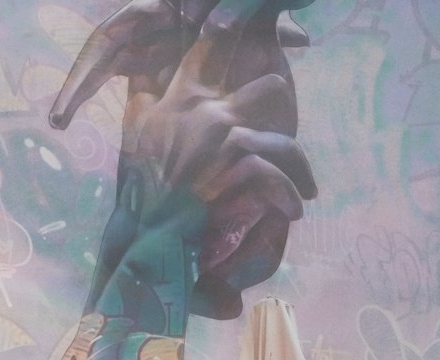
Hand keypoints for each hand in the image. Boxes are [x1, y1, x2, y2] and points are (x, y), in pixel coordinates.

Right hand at [51, 1, 316, 319]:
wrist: (146, 235)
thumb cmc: (139, 191)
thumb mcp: (134, 136)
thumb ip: (142, 102)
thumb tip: (141, 77)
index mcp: (182, 101)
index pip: (211, 54)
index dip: (235, 45)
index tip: (254, 50)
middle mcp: (209, 113)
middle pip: (269, 90)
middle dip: (288, 111)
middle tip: (293, 136)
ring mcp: (227, 140)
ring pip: (283, 143)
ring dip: (298, 170)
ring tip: (305, 191)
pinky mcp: (240, 170)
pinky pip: (279, 178)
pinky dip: (289, 197)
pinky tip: (293, 211)